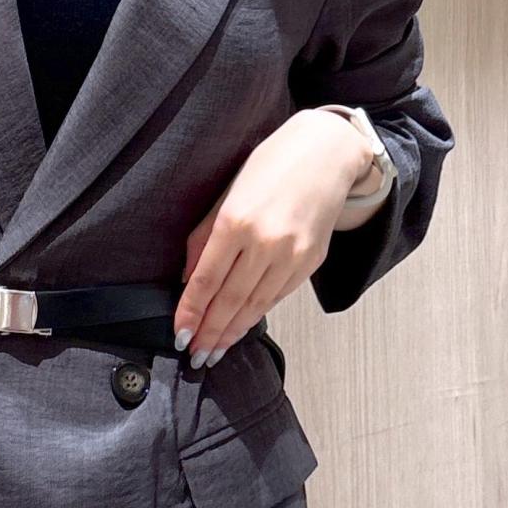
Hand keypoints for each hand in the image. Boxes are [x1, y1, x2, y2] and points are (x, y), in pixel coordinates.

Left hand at [174, 109, 375, 364]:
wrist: (328, 152)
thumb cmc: (272, 164)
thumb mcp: (228, 191)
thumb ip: (204, 236)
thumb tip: (188, 278)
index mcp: (237, 221)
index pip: (206, 279)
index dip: (191, 312)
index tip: (179, 334)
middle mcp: (265, 242)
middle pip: (230, 299)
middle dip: (210, 332)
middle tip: (195, 355)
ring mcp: (292, 254)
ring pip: (256, 304)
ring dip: (232, 332)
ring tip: (214, 351)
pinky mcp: (311, 260)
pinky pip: (278, 295)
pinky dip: (258, 314)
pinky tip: (242, 327)